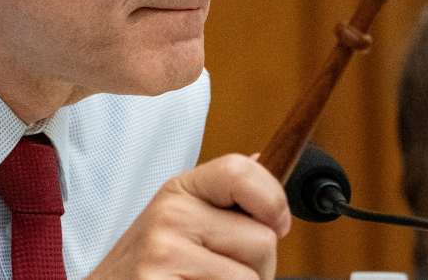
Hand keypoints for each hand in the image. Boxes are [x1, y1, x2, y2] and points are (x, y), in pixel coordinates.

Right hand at [88, 153, 290, 279]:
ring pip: (251, 279)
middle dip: (258, 267)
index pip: (242, 171)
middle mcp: (170, 213)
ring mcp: (164, 251)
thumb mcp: (180, 220)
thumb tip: (260, 159)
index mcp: (180, 190)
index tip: (277, 224)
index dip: (274, 201)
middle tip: (218, 274)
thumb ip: (220, 197)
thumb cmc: (150, 266)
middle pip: (262, 240)